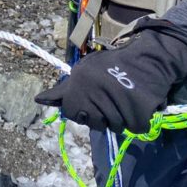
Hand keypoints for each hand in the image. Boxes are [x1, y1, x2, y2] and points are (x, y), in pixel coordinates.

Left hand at [35, 21, 186, 133]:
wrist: (148, 58)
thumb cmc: (113, 64)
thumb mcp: (84, 70)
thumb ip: (64, 89)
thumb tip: (38, 100)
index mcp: (78, 83)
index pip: (71, 112)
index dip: (80, 109)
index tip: (89, 101)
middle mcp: (94, 95)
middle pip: (93, 124)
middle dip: (101, 116)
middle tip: (111, 99)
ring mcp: (116, 105)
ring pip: (114, 128)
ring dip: (121, 118)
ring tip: (125, 98)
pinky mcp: (137, 114)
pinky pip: (134, 128)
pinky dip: (138, 120)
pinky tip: (137, 103)